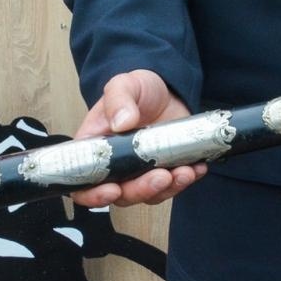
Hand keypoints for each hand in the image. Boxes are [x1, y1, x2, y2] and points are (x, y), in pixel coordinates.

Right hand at [71, 69, 203, 207]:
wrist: (167, 90)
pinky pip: (172, 185)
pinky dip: (184, 181)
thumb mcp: (124, 85)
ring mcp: (141, 171)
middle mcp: (116, 167)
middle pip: (122, 194)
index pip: (84, 183)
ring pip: (149, 194)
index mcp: (96, 150)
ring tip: (184, 172)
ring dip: (168, 189)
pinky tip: (196, 169)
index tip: (112, 191)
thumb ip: (118, 100)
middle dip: (142, 190)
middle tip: (161, 177)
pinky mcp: (163, 170)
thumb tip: (121, 123)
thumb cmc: (137, 89)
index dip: (93, 194)